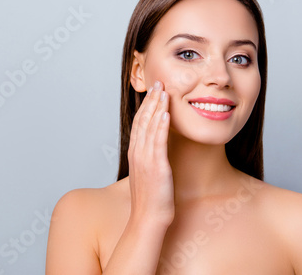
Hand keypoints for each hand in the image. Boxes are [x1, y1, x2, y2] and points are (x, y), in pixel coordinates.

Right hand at [127, 80, 173, 226]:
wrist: (148, 219)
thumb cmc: (151, 200)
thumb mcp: (148, 174)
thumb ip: (150, 158)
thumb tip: (157, 149)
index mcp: (136, 153)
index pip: (139, 123)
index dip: (145, 105)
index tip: (153, 91)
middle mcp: (137, 153)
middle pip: (142, 120)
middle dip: (150, 100)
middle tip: (158, 83)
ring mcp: (145, 159)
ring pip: (149, 127)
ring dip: (156, 107)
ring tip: (163, 91)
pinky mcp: (156, 167)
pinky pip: (157, 142)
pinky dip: (160, 126)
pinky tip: (165, 113)